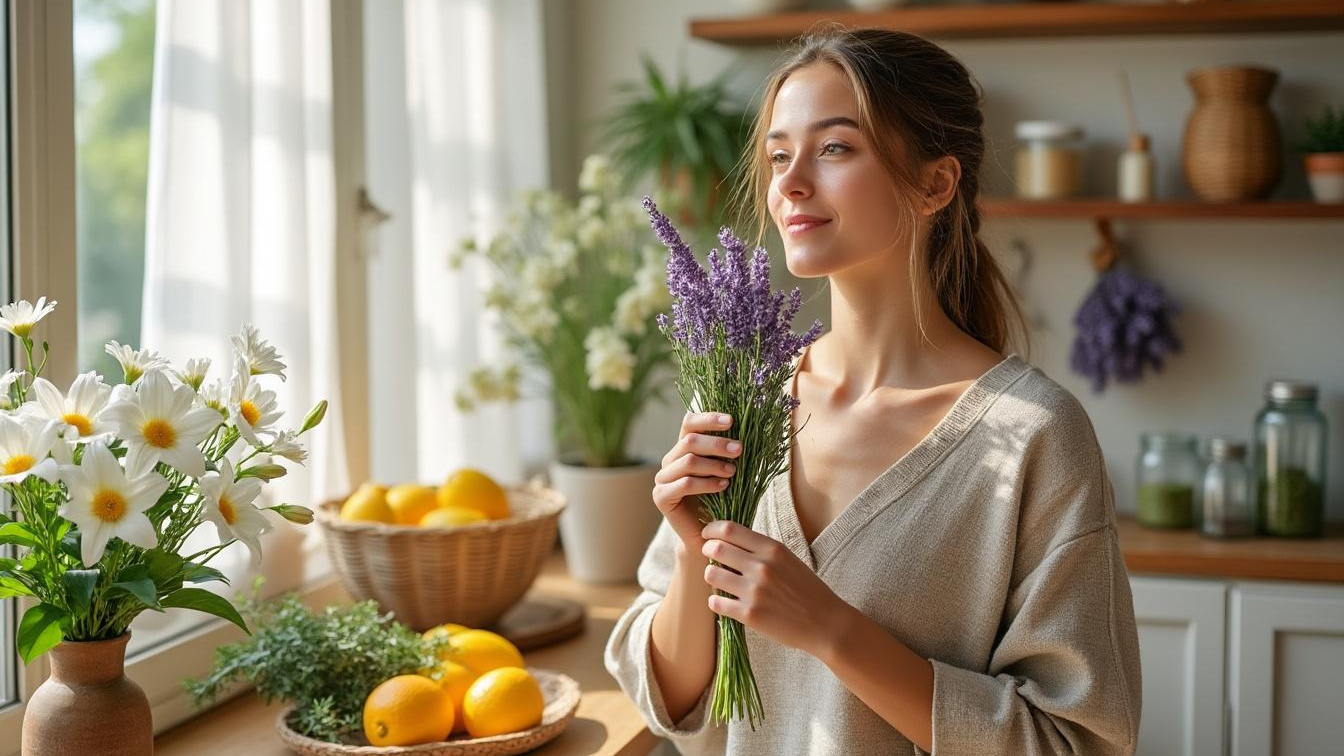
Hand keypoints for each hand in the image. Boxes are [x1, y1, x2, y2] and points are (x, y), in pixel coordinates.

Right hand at [653, 412, 741, 552]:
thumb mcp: (727, 469)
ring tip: (733, 471)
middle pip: (689, 440)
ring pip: (688, 461)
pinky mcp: (661, 497)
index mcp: (683, 448)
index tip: (731, 420)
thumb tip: (747, 427)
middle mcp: (670, 460)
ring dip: (714, 464)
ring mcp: (662, 478)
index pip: (689, 423)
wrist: (710, 535)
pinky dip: (707, 483)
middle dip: (717, 443)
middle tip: (739, 449)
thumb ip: (729, 451)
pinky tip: (724, 486)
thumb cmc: (722, 499)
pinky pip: (684, 484)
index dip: (708, 418)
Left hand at [700, 520, 848, 656]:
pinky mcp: (750, 615)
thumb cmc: (806, 589)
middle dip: (707, 550)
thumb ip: (761, 549)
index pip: (729, 529)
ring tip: (719, 581)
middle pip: (716, 548)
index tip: (708, 535)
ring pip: (711, 575)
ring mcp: (755, 591)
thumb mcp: (788, 559)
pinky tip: (724, 603)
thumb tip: (728, 539)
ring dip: (710, 576)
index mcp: (773, 549)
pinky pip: (716, 603)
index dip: (711, 530)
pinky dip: (715, 602)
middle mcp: (762, 566)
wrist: (826, 624)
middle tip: (710, 557)